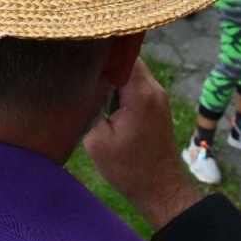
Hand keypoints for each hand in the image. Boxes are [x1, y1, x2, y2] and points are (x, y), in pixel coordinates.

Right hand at [82, 59, 200, 232]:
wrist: (161, 190)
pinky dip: (121, 85)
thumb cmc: (129, 169)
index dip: (99, 50)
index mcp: (140, 92)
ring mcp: (159, 96)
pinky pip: (137, 84)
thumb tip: (80, 85)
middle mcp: (154, 88)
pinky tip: (104, 96)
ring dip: (112, 74)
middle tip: (79, 66)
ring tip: (89, 81)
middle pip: (127, 59)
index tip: (78, 52)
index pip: (121, 53)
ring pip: (132, 71)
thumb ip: (89, 106)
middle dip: (104, 61)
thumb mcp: (97, 141)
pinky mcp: (157, 105)